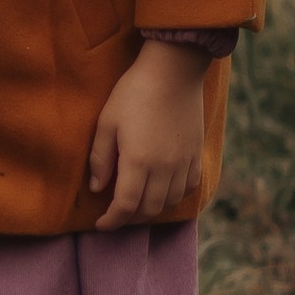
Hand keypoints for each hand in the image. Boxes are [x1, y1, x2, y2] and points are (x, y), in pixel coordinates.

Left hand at [87, 40, 208, 230]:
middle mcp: (165, 168)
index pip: (126, 206)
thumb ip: (101, 159)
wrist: (173, 70)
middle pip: (149, 210)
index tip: (100, 225)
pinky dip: (174, 196)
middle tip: (115, 215)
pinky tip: (163, 192)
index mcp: (139, 161)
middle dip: (130, 219)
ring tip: (136, 205)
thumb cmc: (133, 92)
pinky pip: (189, 186)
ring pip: (170, 202)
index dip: (112, 221)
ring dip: (151, 210)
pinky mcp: (197, 153)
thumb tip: (97, 188)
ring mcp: (184, 161)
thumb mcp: (107, 122)